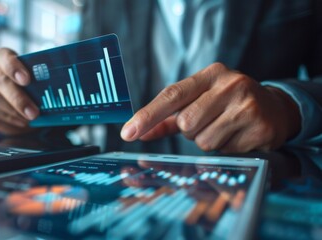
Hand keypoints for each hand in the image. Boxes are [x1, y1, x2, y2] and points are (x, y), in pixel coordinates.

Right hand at [0, 48, 38, 134]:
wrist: (18, 107)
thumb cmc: (29, 91)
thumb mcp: (36, 84)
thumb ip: (39, 83)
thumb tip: (51, 90)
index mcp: (2, 58)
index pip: (3, 56)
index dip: (14, 67)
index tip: (27, 80)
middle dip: (18, 98)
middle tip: (34, 112)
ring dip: (13, 112)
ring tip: (29, 120)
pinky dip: (6, 119)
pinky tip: (19, 123)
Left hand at [120, 63, 300, 152]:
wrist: (275, 108)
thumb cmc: (227, 103)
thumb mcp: (199, 101)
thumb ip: (166, 117)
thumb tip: (136, 131)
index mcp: (210, 74)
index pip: (171, 95)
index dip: (147, 115)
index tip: (128, 133)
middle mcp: (230, 84)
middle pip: (186, 123)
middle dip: (191, 130)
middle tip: (208, 122)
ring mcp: (247, 105)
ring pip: (204, 140)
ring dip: (208, 140)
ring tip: (225, 128)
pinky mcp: (259, 127)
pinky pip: (225, 150)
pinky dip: (226, 148)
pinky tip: (238, 135)